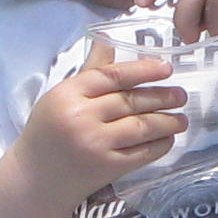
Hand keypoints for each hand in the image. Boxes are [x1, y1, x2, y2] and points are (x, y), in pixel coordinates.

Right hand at [14, 35, 185, 187]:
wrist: (36, 178)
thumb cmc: (49, 132)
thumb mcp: (61, 96)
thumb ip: (90, 70)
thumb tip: (109, 38)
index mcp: (68, 94)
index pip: (113, 76)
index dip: (143, 70)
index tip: (166, 69)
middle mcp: (82, 118)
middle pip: (131, 101)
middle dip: (162, 97)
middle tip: (181, 95)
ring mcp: (95, 145)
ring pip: (141, 127)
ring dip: (167, 122)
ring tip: (181, 119)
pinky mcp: (107, 168)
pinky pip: (141, 153)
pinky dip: (159, 145)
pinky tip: (168, 138)